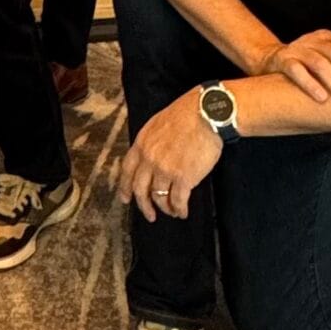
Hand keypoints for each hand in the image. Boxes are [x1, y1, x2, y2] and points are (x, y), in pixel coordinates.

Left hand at [121, 91, 223, 222]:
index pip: (127, 170)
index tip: (125, 198)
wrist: (205, 114)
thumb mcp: (158, 124)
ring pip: (159, 198)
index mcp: (142, 144)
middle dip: (143, 206)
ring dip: (166, 208)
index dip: (125, 187)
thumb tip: (150, 157)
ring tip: (172, 212)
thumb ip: (150, 142)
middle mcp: (150, 159)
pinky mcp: (184, 178)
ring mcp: (165, 170)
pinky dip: (180, 209)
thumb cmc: (186, 114)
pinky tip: (183, 212)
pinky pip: (178, 201)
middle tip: (149, 215)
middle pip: (140, 189)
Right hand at [262, 28, 330, 110]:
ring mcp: (296, 49)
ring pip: (319, 64)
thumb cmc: (308, 62)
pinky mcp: (282, 61)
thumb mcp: (328, 52)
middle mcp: (312, 39)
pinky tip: (322, 98)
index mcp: (326, 36)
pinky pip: (296, 71)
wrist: (271, 61)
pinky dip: (310, 85)